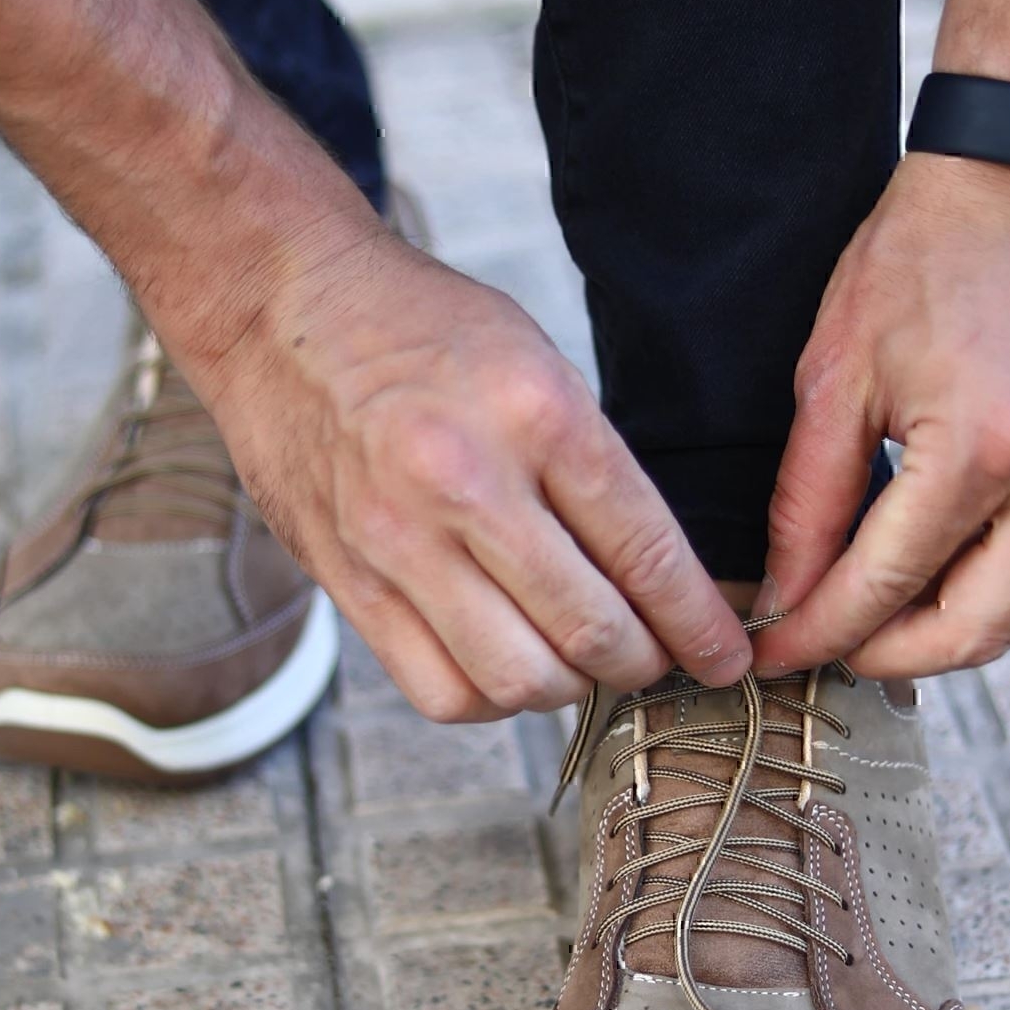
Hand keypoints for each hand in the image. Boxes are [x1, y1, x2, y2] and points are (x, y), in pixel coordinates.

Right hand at [204, 229, 751, 720]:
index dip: (700, 623)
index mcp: (535, 414)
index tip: (728, 656)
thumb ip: (593, 468)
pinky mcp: (348, 581)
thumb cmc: (421, 330)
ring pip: (518, 680)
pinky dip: (491, 698)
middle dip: (647, 663)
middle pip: (590, 631)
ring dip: (571, 687)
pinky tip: (506, 661)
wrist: (281, 311)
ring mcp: (397, 541)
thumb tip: (660, 580)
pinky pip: (440, 690)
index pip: (645, 551)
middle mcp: (465, 483)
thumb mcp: (536, 360)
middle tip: (659, 658)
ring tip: (581, 660)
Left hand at [753, 153, 1009, 678]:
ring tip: (854, 611)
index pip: (888, 585)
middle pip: (974, 632)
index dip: (819, 633)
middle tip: (816, 648)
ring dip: (931, 626)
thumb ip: (808, 501)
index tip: (768, 655)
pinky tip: (910, 565)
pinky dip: (971, 579)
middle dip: (887, 656)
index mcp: (982, 449)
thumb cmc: (916, 259)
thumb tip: (787, 596)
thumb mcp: (834, 377)